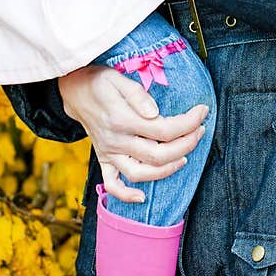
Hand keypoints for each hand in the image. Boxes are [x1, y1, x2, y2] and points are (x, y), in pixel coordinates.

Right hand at [58, 63, 208, 203]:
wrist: (73, 91)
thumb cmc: (99, 82)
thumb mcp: (117, 78)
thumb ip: (136, 95)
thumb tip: (154, 112)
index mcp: (122, 120)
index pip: (163, 130)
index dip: (188, 123)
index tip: (202, 111)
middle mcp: (116, 141)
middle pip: (158, 155)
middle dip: (186, 145)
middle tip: (199, 131)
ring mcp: (109, 153)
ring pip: (140, 173)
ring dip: (166, 170)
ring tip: (184, 158)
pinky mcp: (103, 159)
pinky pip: (112, 184)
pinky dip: (126, 195)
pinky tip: (142, 196)